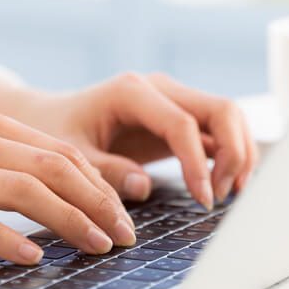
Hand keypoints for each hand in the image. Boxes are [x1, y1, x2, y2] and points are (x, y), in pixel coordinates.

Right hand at [0, 108, 136, 264]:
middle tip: (124, 235)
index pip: (61, 152)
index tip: (123, 215)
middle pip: (53, 167)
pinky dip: (11, 241)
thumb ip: (6, 164)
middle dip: (98, 203)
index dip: (100, 184)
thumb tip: (66, 197)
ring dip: (70, 220)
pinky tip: (35, 258)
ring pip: (24, 190)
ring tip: (97, 246)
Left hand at [3, 73, 258, 208]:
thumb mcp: (69, 155)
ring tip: (228, 194)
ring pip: (229, 117)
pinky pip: (219, 131)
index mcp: (131, 92)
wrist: (50, 118)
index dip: (198, 162)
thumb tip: (144, 187)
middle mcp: (160, 89)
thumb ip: (104, 171)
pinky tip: (226, 186)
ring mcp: (174, 100)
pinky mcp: (180, 118)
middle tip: (222, 197)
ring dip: (239, 154)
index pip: (182, 123)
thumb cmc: (55, 133)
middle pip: (221, 109)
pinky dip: (231, 155)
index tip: (205, 199)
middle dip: (233, 153)